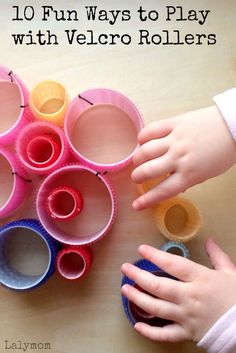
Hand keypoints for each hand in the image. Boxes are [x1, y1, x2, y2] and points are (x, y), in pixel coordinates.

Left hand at [121, 238, 235, 342]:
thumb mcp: (230, 272)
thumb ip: (217, 256)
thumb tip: (209, 240)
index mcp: (200, 279)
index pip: (174, 265)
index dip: (156, 256)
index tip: (141, 249)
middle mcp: (190, 297)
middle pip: (159, 286)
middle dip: (139, 277)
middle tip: (125, 269)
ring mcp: (187, 316)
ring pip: (157, 308)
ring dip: (138, 299)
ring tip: (125, 290)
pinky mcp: (187, 333)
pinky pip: (166, 334)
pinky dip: (150, 332)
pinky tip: (137, 325)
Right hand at [132, 106, 235, 209]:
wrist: (233, 126)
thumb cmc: (223, 152)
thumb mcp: (208, 174)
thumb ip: (189, 180)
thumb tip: (173, 184)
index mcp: (189, 174)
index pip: (163, 191)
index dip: (147, 200)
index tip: (137, 205)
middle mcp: (179, 158)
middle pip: (148, 170)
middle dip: (137, 177)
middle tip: (136, 178)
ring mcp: (175, 140)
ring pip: (145, 150)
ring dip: (137, 158)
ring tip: (138, 160)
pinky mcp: (174, 123)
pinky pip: (151, 130)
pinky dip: (143, 137)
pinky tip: (142, 141)